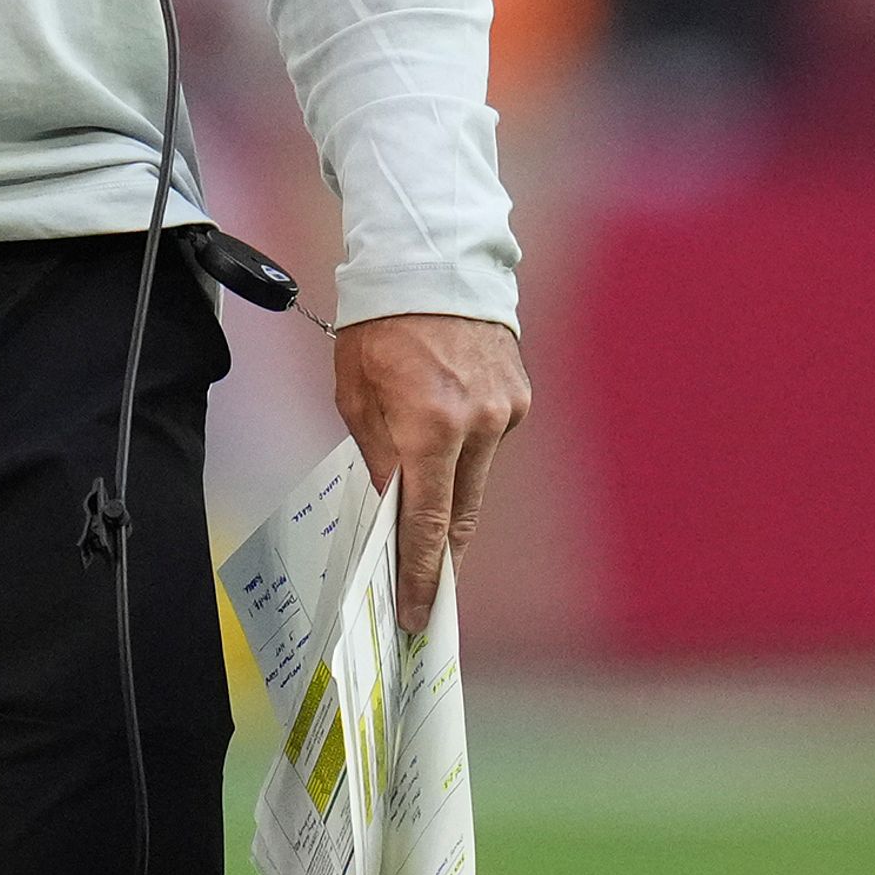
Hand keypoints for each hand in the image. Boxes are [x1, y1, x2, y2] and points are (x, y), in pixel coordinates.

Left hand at [333, 313, 529, 634]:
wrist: (430, 260)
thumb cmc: (379, 324)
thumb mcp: (355, 392)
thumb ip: (376, 454)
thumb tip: (389, 504)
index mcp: (431, 426)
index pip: (427, 522)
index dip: (420, 574)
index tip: (416, 613)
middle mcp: (478, 425)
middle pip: (460, 513)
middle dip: (439, 554)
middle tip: (423, 591)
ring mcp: (505, 411)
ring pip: (475, 478)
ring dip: (449, 497)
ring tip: (421, 518)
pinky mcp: (518, 396)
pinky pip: (488, 442)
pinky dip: (465, 451)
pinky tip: (443, 438)